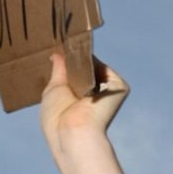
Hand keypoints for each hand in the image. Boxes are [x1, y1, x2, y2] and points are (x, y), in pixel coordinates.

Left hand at [39, 49, 127, 173]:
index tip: (58, 49)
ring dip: (82, 57)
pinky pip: (105, 69)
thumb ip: (58, 71)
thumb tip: (57, 55)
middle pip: (87, 70)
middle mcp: (96, 96)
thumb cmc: (58, 118)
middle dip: (74, 58)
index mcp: (81, 100)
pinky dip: (93, 60)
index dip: (67, 64)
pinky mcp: (119, 88)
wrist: (74, 131)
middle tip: (61, 42)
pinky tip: (80, 52)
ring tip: (68, 46)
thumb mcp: (53, 89)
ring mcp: (108, 92)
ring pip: (96, 67)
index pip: (76, 76)